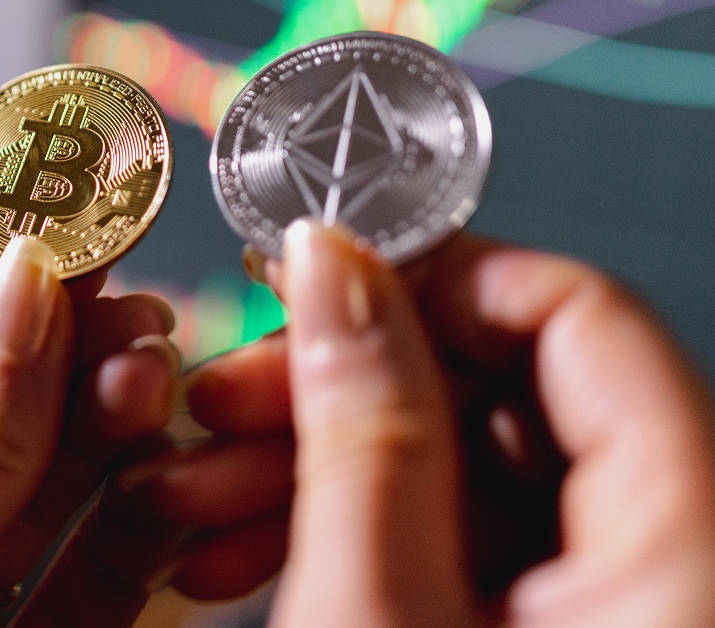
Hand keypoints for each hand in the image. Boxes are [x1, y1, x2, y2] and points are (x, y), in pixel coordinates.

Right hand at [155, 220, 714, 625]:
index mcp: (693, 549)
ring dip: (320, 469)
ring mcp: (618, 602)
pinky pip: (465, 542)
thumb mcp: (372, 612)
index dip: (433, 277)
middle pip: (512, 391)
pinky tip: (239, 550)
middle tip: (221, 401)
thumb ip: (362, 427)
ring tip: (192, 497)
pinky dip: (356, 534)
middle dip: (339, 390)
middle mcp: (681, 564)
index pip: (582, 314)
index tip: (311, 281)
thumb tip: (330, 265)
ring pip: (469, 470)